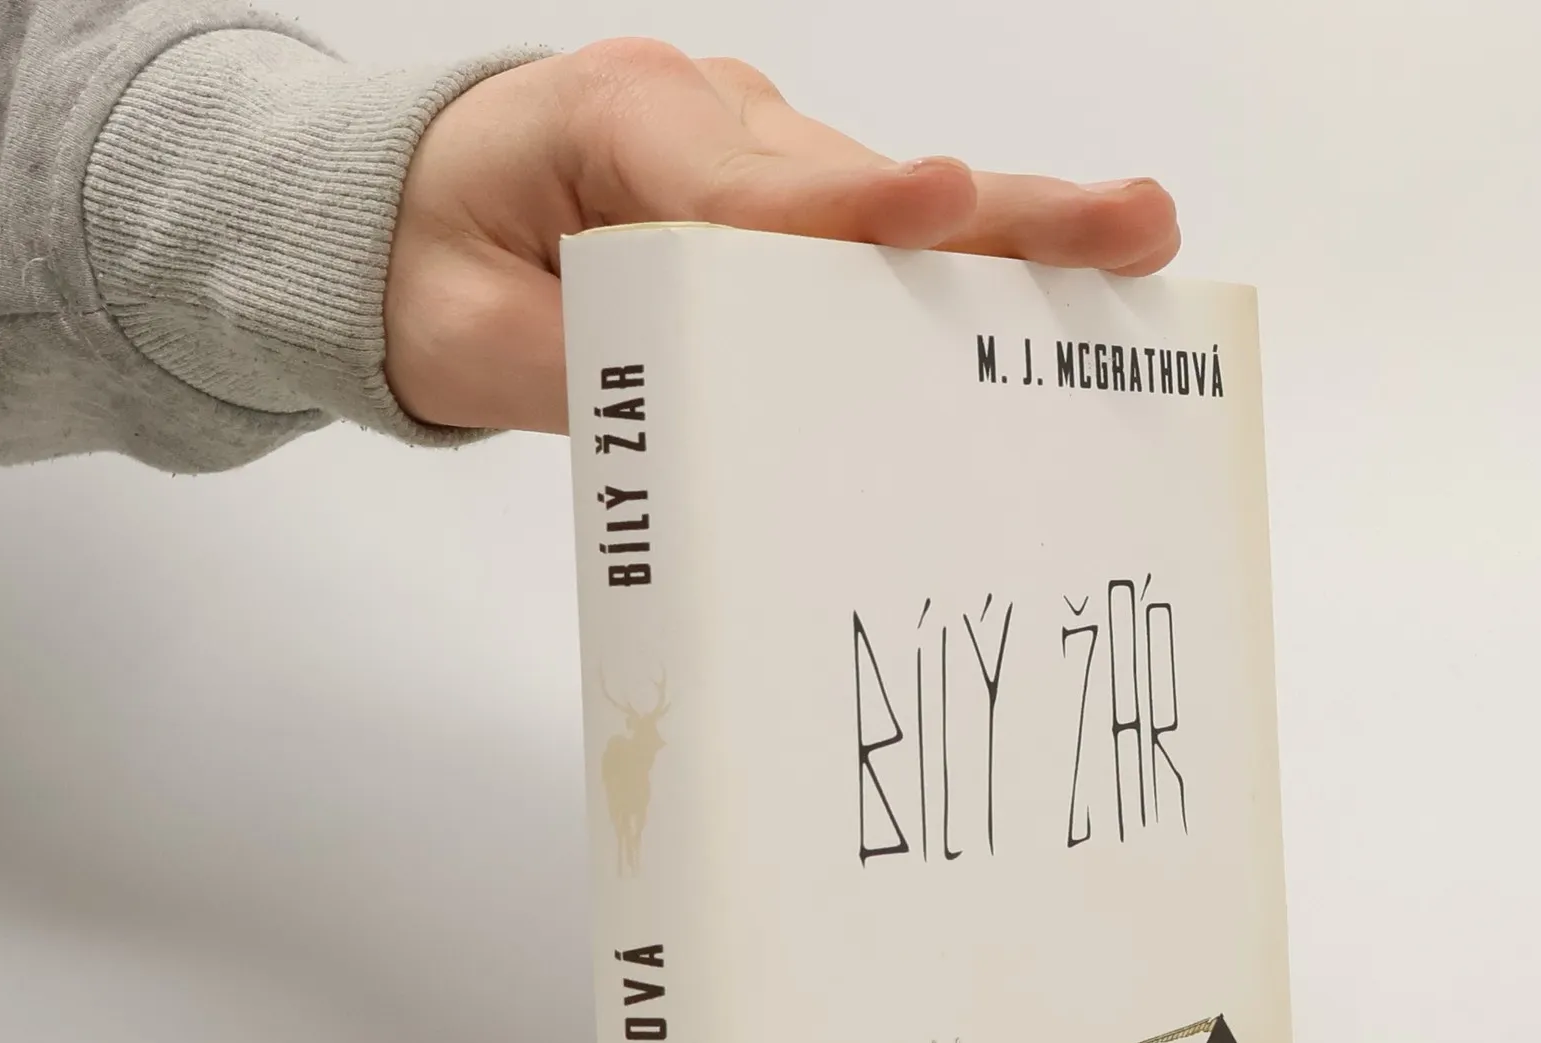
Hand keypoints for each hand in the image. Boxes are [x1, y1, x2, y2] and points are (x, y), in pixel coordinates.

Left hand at [383, 38, 1179, 434]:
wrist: (405, 222)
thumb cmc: (433, 266)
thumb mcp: (474, 334)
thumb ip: (588, 369)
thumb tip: (714, 419)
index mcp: (620, 128)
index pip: (748, 185)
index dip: (848, 209)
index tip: (940, 208)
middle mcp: (712, 124)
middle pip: (866, 182)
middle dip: (997, 213)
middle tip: (1124, 222)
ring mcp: (758, 156)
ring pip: (894, 208)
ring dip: (1013, 243)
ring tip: (1135, 254)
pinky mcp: (784, 203)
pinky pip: (879, 241)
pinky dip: (964, 276)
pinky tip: (1067, 298)